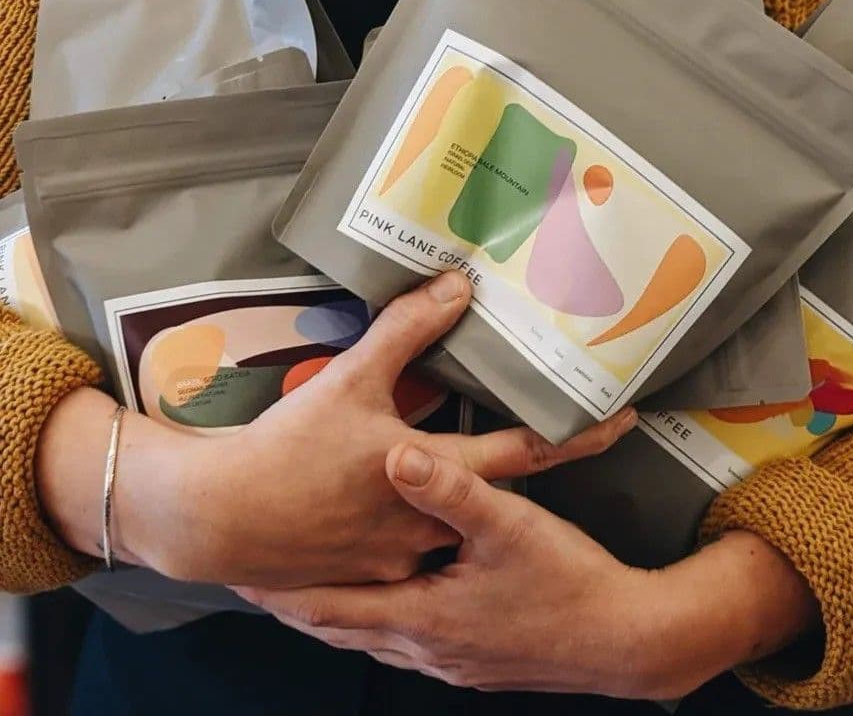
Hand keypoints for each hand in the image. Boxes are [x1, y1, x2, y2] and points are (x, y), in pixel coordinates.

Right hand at [117, 271, 635, 587]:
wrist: (221, 517)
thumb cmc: (289, 449)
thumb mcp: (352, 379)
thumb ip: (408, 330)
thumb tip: (456, 285)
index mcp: (438, 473)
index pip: (530, 452)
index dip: (582, 435)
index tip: (628, 419)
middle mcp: (436, 521)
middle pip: (506, 490)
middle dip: (539, 462)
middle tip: (573, 434)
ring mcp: (408, 554)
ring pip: (459, 518)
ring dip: (474, 495)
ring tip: (474, 466)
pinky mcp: (376, 570)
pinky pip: (415, 539)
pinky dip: (423, 515)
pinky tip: (404, 501)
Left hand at [239, 446, 819, 697]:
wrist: (626, 642)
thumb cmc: (566, 583)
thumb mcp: (509, 526)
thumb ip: (449, 489)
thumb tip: (395, 452)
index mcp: (422, 615)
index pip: (330, 607)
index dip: (284, 592)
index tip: (243, 575)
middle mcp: (426, 645)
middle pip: (342, 629)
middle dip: (300, 605)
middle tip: (260, 583)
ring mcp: (451, 658)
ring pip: (373, 637)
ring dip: (339, 614)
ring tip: (309, 592)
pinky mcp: (475, 659)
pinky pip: (406, 640)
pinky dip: (379, 621)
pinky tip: (388, 607)